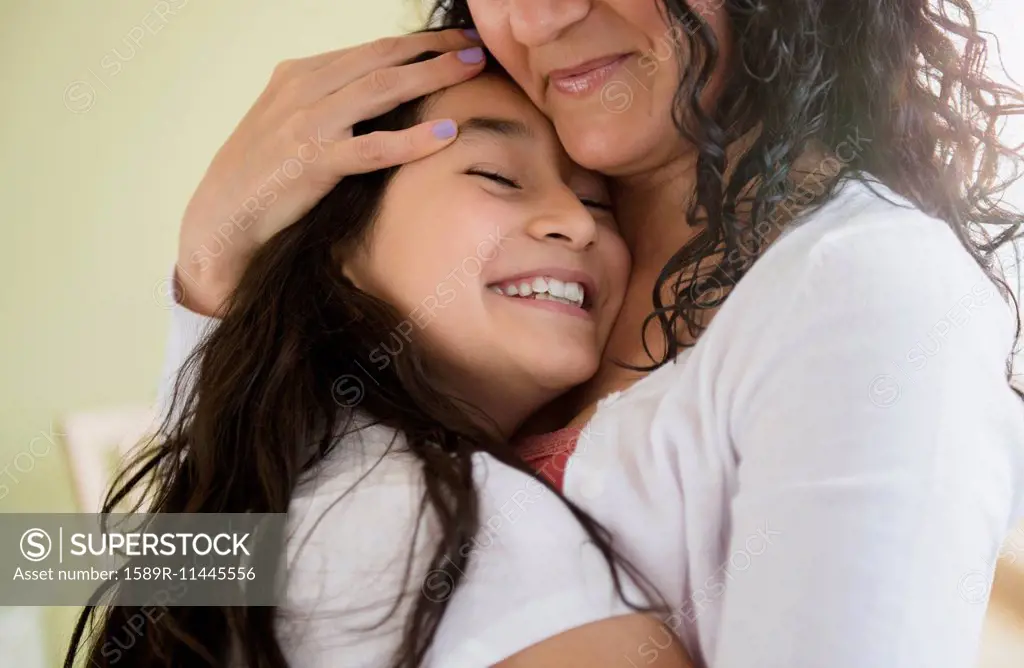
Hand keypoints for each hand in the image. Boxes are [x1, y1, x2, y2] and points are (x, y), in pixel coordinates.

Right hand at [175, 29, 483, 314]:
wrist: (223, 217)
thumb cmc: (265, 175)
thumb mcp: (293, 122)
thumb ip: (330, 102)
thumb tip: (383, 94)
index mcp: (300, 75)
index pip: (371, 50)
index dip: (418, 43)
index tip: (456, 41)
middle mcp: (303, 89)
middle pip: (382, 60)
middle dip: (434, 50)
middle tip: (477, 46)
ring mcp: (307, 125)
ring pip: (381, 90)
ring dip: (432, 76)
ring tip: (473, 70)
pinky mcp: (312, 163)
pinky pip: (372, 147)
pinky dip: (412, 139)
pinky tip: (447, 132)